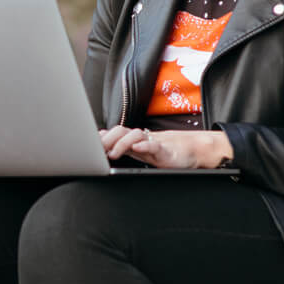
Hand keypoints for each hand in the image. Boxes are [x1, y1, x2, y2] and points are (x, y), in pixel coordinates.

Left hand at [99, 126, 233, 168]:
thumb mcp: (143, 151)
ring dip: (122, 144)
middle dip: (108, 139)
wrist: (193, 150)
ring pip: (135, 136)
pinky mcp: (166, 150)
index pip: (116, 133)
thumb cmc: (167, 152)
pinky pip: (154, 145)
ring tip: (114, 153)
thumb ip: (126, 147)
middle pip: (122, 131)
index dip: (103, 136)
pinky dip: (145, 146)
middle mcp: (143, 139)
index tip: (91, 143)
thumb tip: (104, 142)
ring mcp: (154, 143)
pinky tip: (137, 148)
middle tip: (98, 149)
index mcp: (136, 140)